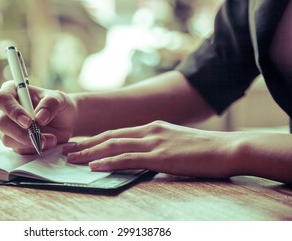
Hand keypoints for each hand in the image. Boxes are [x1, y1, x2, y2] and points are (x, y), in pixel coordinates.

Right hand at [0, 81, 77, 153]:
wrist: (66, 121)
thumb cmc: (59, 105)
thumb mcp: (60, 99)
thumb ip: (50, 104)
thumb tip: (39, 117)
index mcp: (12, 91)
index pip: (2, 99)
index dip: (13, 111)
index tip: (28, 122)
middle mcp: (5, 109)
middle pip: (2, 123)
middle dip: (21, 133)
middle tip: (40, 137)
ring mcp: (8, 127)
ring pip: (8, 139)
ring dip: (29, 142)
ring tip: (50, 140)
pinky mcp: (14, 141)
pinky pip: (18, 148)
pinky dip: (33, 148)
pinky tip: (47, 143)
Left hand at [63, 121, 238, 177]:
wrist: (226, 148)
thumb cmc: (203, 149)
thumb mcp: (175, 142)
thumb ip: (157, 146)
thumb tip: (143, 155)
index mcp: (151, 127)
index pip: (116, 132)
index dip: (95, 139)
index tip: (79, 144)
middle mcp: (148, 130)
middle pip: (109, 136)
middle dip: (85, 144)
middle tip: (66, 150)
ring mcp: (153, 142)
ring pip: (113, 145)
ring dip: (90, 153)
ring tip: (71, 159)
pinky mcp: (160, 156)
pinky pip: (128, 158)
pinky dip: (108, 161)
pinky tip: (94, 166)